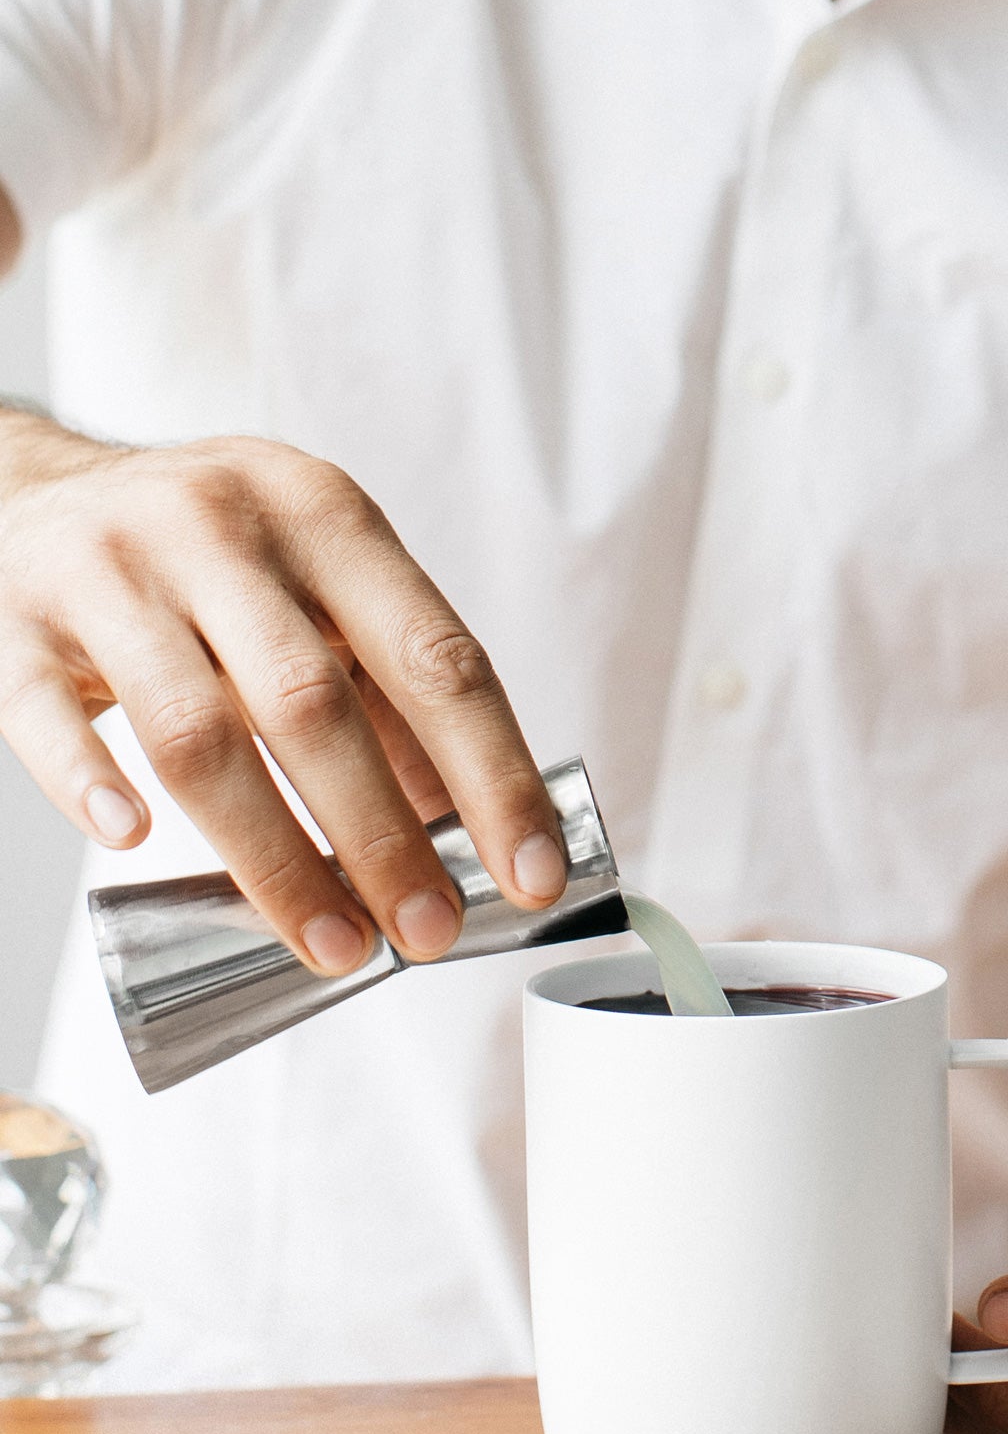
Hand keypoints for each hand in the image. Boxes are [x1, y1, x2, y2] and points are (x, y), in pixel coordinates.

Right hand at [0, 420, 566, 973]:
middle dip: (384, 839)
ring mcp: (110, 570)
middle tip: (431, 932)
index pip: (436, 659)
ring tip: (334, 941)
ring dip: (274, 856)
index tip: (531, 872)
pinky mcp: (13, 619)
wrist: (36, 491)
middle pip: (315, 708)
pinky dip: (91, 782)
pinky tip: (133, 843)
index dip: (494, 775)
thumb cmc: (212, 562)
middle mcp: (222, 529)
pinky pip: (44, 714)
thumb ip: (391, 694)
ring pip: (196, 734)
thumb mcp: (318, 588)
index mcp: (327, 517)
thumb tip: (474, 827)